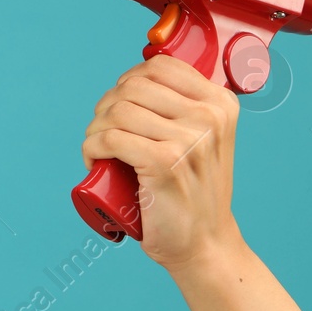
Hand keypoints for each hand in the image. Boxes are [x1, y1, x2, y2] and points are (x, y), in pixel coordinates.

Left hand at [81, 54, 244, 272]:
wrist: (204, 244)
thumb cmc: (192, 190)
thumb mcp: (203, 138)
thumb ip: (183, 106)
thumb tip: (136, 75)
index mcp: (220, 104)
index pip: (159, 66)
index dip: (128, 81)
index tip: (119, 104)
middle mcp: (209, 116)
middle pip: (132, 86)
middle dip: (106, 106)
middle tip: (104, 132)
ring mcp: (189, 139)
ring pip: (117, 110)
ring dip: (95, 128)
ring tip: (98, 148)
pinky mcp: (165, 162)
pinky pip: (110, 138)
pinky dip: (91, 147)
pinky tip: (94, 160)